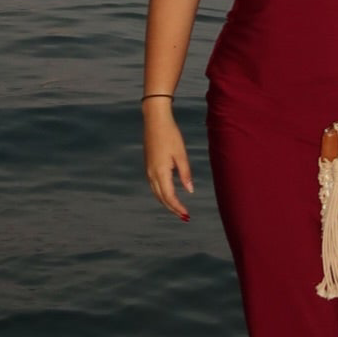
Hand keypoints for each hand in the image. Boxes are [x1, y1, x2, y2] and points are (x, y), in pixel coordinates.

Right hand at [143, 103, 193, 220]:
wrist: (155, 120)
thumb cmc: (170, 135)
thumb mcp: (181, 154)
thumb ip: (185, 173)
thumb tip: (189, 190)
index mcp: (160, 172)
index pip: (169, 196)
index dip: (177, 207)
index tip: (187, 215)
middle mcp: (151, 174)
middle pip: (161, 197)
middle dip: (172, 208)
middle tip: (184, 216)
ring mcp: (148, 170)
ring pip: (156, 192)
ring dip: (166, 202)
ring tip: (178, 208)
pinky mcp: (148, 165)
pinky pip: (154, 185)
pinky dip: (161, 193)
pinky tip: (168, 194)